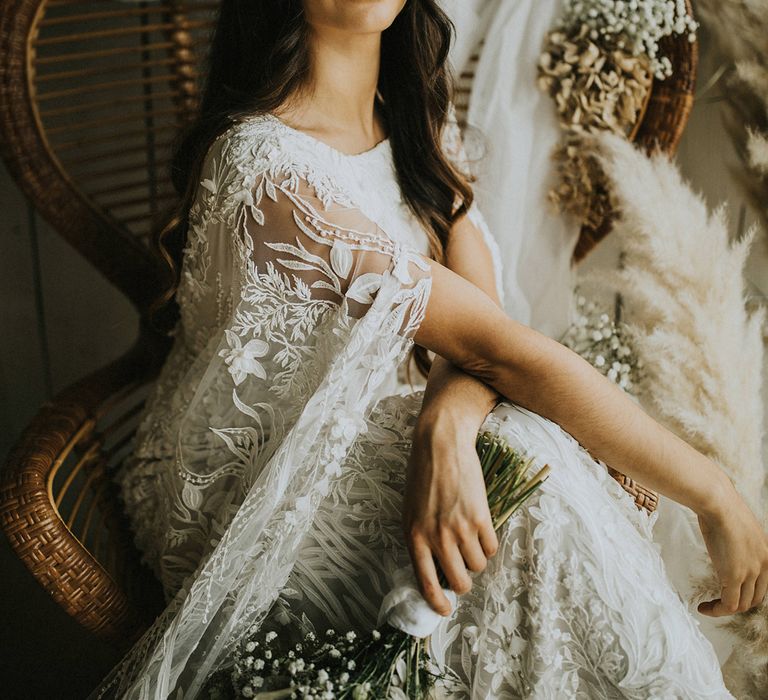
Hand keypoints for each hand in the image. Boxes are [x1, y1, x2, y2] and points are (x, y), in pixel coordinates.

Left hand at [402, 409, 498, 615]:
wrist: (440, 444)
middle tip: (463, 567)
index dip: (437, 602)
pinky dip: (488, 544)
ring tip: (471, 539)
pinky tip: (481, 529)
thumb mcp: (410, 510)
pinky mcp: (480, 517)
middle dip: (464, 580)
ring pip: (478, 566)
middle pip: (459, 581)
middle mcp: (436, 538)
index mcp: (414, 537)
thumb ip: (420, 539)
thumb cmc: (423, 475)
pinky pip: (491, 548)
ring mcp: (459, 529)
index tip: (445, 609)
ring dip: (477, 559)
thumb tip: (433, 568)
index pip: (426, 583)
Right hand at [696, 481, 767, 616]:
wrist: (718, 503)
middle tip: (717, 602)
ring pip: (742, 604)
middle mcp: (764, 566)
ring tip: (708, 607)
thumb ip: (735, 542)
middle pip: (754, 598)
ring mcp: (750, 572)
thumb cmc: (720, 508)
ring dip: (724, 610)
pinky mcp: (734, 576)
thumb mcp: (735, 527)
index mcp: (766, 554)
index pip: (761, 584)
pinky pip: (729, 604)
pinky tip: (703, 608)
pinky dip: (716, 610)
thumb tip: (724, 542)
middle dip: (736, 603)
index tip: (726, 592)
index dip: (744, 592)